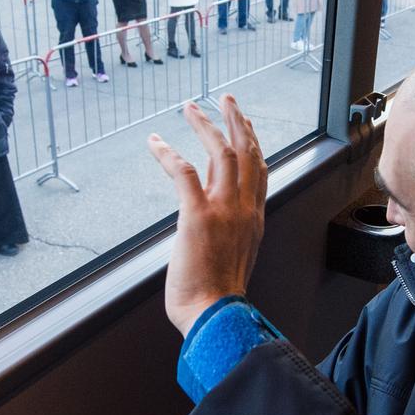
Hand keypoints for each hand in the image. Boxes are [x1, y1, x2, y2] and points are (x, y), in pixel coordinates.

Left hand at [147, 95, 266, 336]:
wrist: (216, 315)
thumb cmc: (219, 298)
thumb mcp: (237, 258)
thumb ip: (232, 236)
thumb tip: (216, 229)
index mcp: (254, 218)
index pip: (259, 170)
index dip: (253, 143)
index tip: (245, 125)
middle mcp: (244, 208)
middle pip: (246, 152)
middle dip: (236, 121)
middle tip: (227, 99)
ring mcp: (223, 210)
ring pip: (221, 153)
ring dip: (206, 126)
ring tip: (192, 107)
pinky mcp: (197, 216)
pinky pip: (183, 173)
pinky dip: (167, 154)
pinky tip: (155, 141)